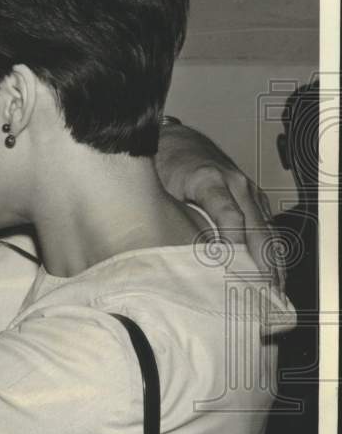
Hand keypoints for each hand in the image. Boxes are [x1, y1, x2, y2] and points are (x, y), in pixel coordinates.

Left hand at [155, 122, 281, 285]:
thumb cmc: (168, 168)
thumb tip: (171, 254)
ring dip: (272, 261)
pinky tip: (272, 273)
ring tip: (271, 291)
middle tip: (260, 291)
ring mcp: (249, 190)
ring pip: (267, 229)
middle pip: (256, 226)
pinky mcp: (255, 198)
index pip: (228, 214)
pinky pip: (268, 226)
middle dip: (261, 261)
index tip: (232, 268)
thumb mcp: (162, 191)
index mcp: (209, 180)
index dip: (232, 241)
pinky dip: (272, 251)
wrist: (180, 143)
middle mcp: (235, 183)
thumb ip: (170, 217)